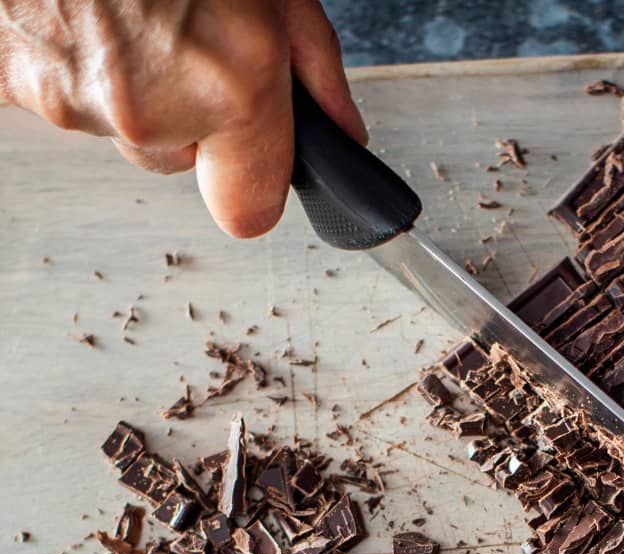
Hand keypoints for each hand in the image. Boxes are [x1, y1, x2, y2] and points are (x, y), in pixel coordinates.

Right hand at [0, 0, 364, 235]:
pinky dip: (74, 62)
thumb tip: (340, 130)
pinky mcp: (17, 83)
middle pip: (179, 161)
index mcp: (230, 88)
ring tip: (130, 9)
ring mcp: (76, 100)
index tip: (251, 155)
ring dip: (131, 83)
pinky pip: (64, 97)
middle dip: (187, 114)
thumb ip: (313, 67)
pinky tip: (84, 13)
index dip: (251, 179)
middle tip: (179, 34)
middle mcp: (151, 109)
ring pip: (122, 127)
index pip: (248, 212)